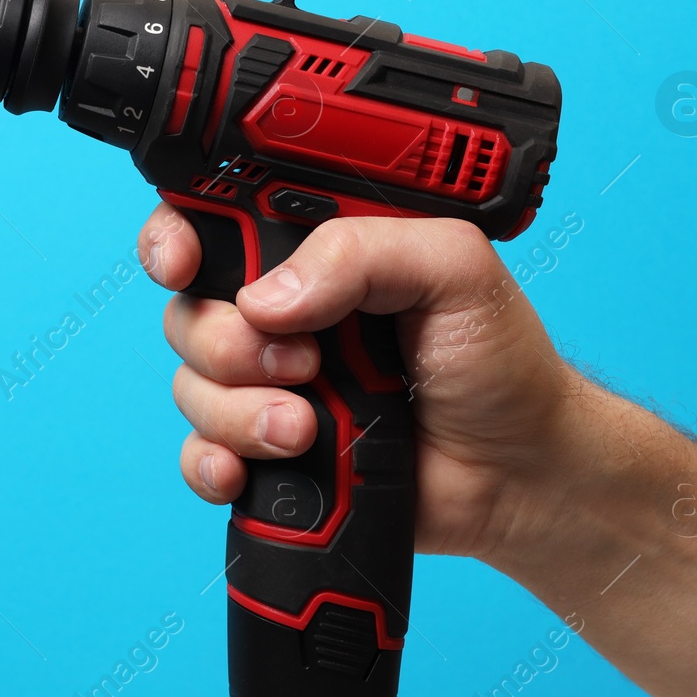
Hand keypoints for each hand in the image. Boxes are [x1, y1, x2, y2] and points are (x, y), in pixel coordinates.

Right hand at [136, 202, 585, 559]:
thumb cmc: (497, 363)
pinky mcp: (264, 453)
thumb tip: (266, 298)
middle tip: (304, 363)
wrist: (518, 475)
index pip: (214, 221)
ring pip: (191, 386)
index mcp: (316, 253)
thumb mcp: (455, 269)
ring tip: (309, 429)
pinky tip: (250, 468)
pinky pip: (197, 454)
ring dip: (239, 412)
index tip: (182, 263)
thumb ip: (364, 252)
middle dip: (228, 344)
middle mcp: (281, 314)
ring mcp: (269, 385)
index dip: (178, 237)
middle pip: (188, 311)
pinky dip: (213, 464)